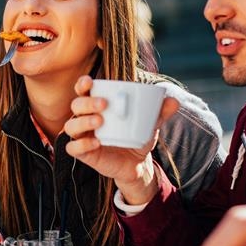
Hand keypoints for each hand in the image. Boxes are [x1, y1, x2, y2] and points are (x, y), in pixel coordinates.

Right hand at [64, 75, 178, 204]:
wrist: (137, 164)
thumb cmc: (137, 136)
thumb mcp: (150, 123)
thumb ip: (160, 112)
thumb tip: (174, 101)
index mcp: (97, 106)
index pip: (83, 91)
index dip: (82, 84)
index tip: (90, 81)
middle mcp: (85, 118)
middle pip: (76, 105)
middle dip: (86, 103)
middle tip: (104, 104)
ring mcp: (83, 136)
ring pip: (71, 126)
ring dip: (83, 121)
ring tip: (99, 122)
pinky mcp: (84, 153)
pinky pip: (73, 148)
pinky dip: (82, 145)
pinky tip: (96, 143)